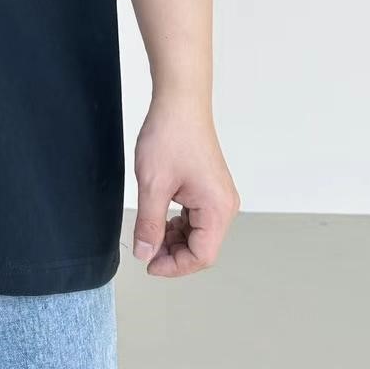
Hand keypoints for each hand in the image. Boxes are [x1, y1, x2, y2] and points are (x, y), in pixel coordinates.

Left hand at [132, 93, 240, 276]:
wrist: (179, 102)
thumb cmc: (170, 136)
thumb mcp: (153, 184)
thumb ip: (149, 224)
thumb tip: (145, 254)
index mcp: (218, 209)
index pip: (201, 256)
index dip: (174, 266)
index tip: (148, 264)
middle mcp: (225, 206)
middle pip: (202, 247)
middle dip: (173, 253)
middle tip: (144, 249)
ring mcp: (218, 196)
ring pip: (198, 233)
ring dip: (174, 238)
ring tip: (148, 231)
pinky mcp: (209, 188)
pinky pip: (197, 217)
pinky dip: (177, 223)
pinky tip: (159, 217)